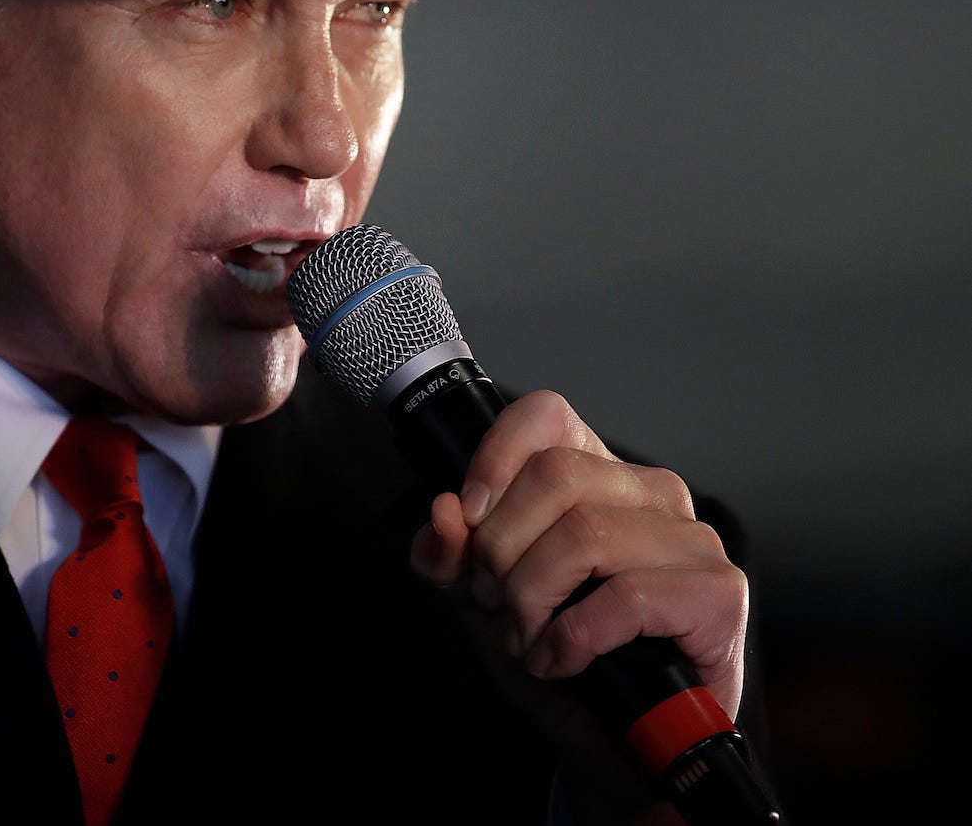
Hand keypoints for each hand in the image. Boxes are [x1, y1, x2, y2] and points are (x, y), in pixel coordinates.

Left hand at [409, 390, 749, 818]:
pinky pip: (628, 594)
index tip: (470, 516)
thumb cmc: (555, 657)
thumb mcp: (479, 600)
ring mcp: (692, 539)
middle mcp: (650, 493)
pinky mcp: (719, 594)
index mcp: (596, 474)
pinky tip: (563, 660)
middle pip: (554, 475)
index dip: (494, 459)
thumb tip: (444, 515)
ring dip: (533, 599)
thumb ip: (449, 553)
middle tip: (497, 602)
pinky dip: (575, 636)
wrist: (612, 746)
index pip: (547, 415)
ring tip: (529, 637)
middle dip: (502, 549)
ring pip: (585, 534)